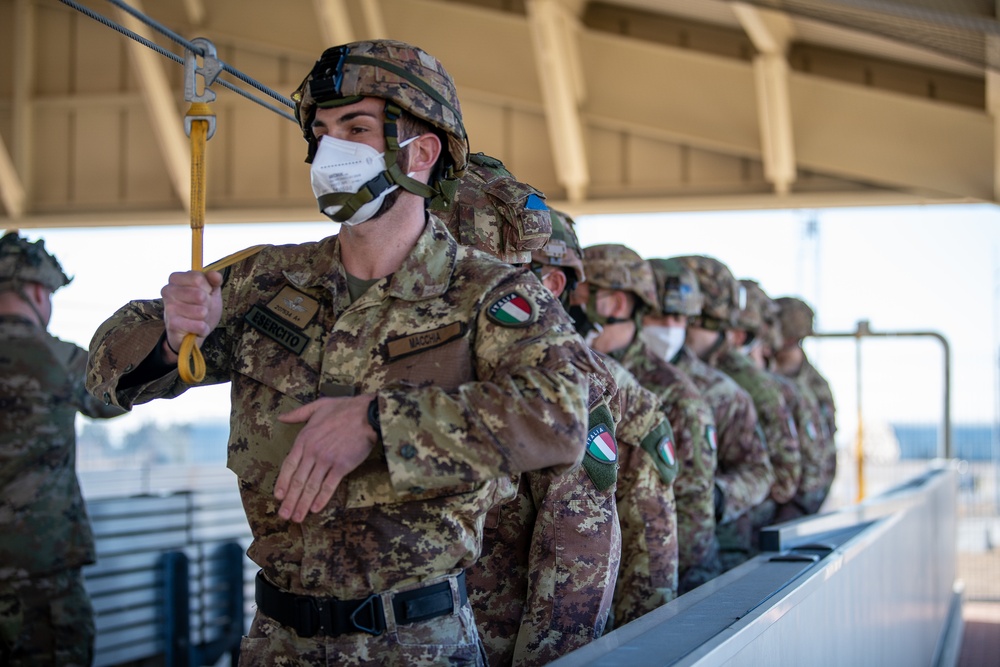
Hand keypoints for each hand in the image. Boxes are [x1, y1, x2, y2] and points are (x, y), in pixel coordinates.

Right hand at [160, 270, 223, 361]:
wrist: (192, 332)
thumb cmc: (200, 307)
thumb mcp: (211, 291)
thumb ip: (214, 281)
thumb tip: (216, 275)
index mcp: (175, 278)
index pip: (197, 278)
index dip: (208, 288)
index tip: (205, 292)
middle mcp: (168, 290)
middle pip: (200, 295)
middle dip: (208, 304)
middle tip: (202, 308)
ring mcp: (169, 307)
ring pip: (201, 312)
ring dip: (205, 318)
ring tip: (198, 318)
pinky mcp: (172, 324)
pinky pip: (199, 326)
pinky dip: (203, 329)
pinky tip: (196, 328)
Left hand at [274, 394, 377, 521]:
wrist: (367, 414)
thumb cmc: (344, 408)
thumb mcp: (318, 406)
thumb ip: (298, 414)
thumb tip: (281, 417)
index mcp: (304, 439)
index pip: (288, 465)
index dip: (282, 483)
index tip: (278, 496)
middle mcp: (313, 452)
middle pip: (297, 480)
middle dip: (290, 500)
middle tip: (284, 515)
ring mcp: (327, 460)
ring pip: (311, 486)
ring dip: (303, 504)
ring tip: (297, 518)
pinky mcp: (342, 466)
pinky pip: (329, 486)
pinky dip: (322, 498)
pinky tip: (315, 509)